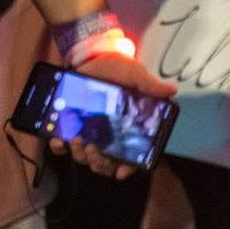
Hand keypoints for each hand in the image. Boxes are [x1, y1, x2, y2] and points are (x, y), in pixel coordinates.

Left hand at [49, 53, 176, 180]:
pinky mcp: (69, 124)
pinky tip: (58, 141)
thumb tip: (171, 91)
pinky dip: (59, 147)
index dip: (128, 168)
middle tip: (93, 149)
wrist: (92, 55)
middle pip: (105, 163)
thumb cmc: (116, 69)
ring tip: (76, 140)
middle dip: (99, 163)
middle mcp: (108, 135)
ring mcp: (87, 131)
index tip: (120, 172)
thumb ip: (149, 85)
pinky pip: (62, 144)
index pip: (130, 158)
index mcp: (127, 129)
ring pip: (83, 157)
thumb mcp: (134, 75)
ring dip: (79, 154)